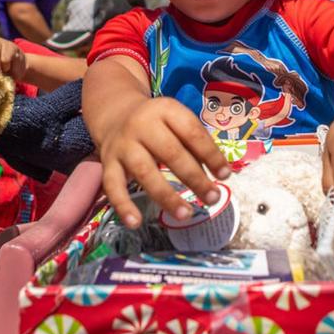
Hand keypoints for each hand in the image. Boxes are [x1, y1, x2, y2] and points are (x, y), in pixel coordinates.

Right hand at [98, 96, 230, 227]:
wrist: (115, 113)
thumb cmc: (157, 123)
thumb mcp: (176, 120)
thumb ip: (195, 143)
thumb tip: (219, 175)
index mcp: (165, 110)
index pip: (191, 132)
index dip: (210, 154)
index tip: (225, 175)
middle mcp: (142, 125)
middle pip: (171, 153)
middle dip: (194, 178)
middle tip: (213, 198)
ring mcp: (124, 145)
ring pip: (145, 172)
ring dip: (167, 196)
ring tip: (186, 214)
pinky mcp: (108, 163)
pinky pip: (113, 186)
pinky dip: (123, 206)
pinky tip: (136, 223)